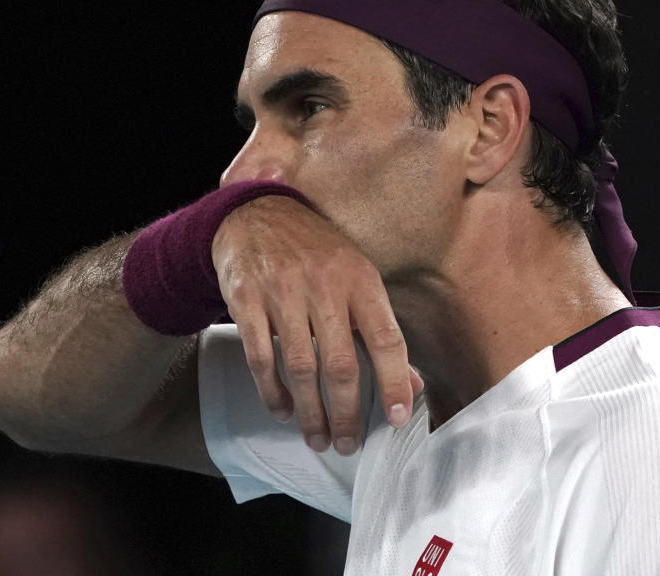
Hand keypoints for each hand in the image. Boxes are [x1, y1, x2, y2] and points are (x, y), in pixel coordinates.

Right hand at [212, 194, 423, 455]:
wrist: (256, 214)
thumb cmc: (316, 252)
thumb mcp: (357, 276)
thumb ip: (380, 329)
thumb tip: (413, 385)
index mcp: (360, 279)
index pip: (386, 338)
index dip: (394, 382)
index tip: (397, 417)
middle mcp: (323, 285)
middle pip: (341, 364)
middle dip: (346, 413)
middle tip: (347, 444)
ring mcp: (282, 292)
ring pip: (300, 368)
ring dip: (310, 412)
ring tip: (318, 438)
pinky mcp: (246, 300)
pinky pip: (261, 358)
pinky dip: (273, 392)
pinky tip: (284, 410)